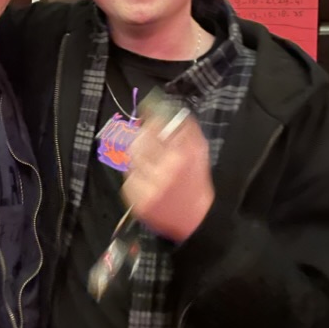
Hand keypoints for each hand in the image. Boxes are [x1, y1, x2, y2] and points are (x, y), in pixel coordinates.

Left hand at [122, 112, 213, 242]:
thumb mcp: (199, 153)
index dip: (149, 117)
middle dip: (140, 135)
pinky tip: (146, 178)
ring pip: (131, 158)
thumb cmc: (195, 182)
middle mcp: (165, 171)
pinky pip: (128, 177)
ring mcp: (149, 186)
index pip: (156, 127)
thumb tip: (170, 108)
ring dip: (136, 155)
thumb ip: (186, 129)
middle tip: (143, 136)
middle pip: (139, 141)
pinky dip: (134, 174)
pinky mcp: (138, 199)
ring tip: (148, 161)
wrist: (195, 219)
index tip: (146, 112)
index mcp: (182, 157)